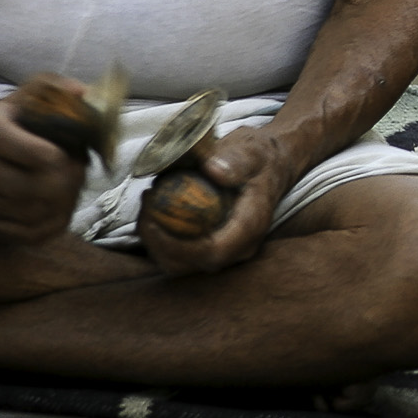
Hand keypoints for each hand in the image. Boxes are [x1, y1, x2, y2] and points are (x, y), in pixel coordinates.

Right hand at [0, 88, 89, 244]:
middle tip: (78, 183)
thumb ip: (57, 86)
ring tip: (70, 196)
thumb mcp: (31, 90)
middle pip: (31, 190)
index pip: (38, 156)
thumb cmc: (10, 113)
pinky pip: (13, 234)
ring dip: (56, 211)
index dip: (65, 162)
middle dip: (64, 190)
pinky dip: (40, 230)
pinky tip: (53, 214)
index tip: (76, 159)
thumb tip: (82, 93)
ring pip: (25, 215)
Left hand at [136, 123, 292, 275]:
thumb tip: (212, 170)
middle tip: (145, 208)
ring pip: (180, 264)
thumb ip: (235, 161)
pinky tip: (152, 209)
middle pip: (190, 265)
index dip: (177, 246)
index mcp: (250, 227)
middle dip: (157, 244)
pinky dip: (160, 237)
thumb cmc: (262, 158)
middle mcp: (238, 247)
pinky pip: (180, 253)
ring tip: (146, 204)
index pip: (212, 253)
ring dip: (155, 242)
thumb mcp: (252, 152)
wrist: (272, 166)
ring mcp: (224, 250)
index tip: (153, 221)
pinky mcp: (211, 246)